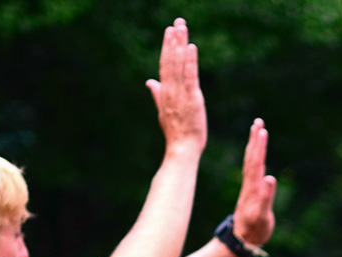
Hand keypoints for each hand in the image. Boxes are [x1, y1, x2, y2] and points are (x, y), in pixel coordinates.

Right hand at [146, 19, 207, 151]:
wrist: (182, 149)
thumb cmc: (176, 132)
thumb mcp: (164, 111)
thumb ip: (158, 94)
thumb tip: (150, 81)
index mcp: (165, 93)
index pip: (165, 65)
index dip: (167, 48)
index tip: (170, 31)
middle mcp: (170, 90)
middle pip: (170, 60)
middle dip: (173, 41)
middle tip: (177, 23)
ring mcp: (180, 94)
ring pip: (178, 65)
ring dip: (179, 45)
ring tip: (181, 28)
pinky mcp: (191, 99)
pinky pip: (190, 77)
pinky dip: (189, 62)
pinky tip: (191, 47)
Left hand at [230, 119, 276, 245]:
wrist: (242, 240)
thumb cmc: (254, 231)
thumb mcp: (262, 217)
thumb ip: (266, 198)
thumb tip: (270, 178)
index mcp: (253, 189)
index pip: (256, 163)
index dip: (259, 147)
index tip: (262, 130)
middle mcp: (249, 185)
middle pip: (252, 158)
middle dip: (255, 140)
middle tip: (258, 122)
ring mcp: (249, 187)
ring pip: (251, 162)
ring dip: (254, 145)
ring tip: (257, 130)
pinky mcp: (250, 191)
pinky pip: (252, 169)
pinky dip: (254, 157)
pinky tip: (256, 152)